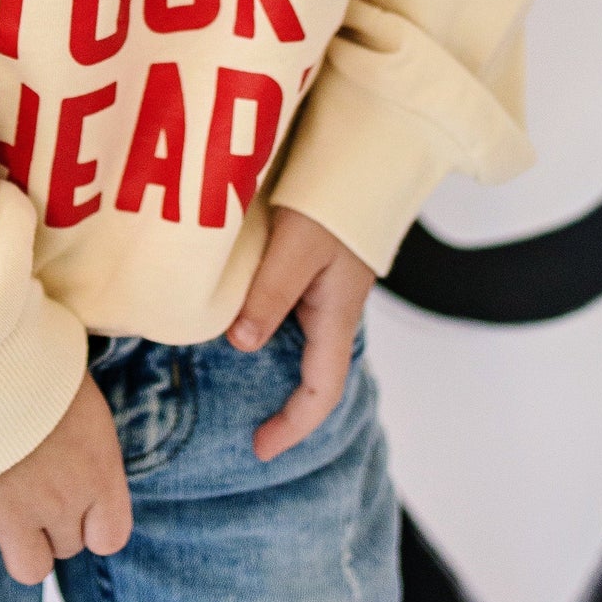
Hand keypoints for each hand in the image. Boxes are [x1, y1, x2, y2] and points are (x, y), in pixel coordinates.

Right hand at [0, 371, 131, 593]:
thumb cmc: (31, 355)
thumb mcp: (77, 390)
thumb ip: (84, 439)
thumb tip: (75, 450)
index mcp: (97, 470)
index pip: (110, 537)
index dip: (90, 523)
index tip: (71, 499)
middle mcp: (60, 501)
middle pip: (65, 548)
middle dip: (49, 523)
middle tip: (26, 482)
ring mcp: (9, 514)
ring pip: (29, 570)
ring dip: (17, 547)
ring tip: (0, 509)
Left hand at [227, 204, 375, 461]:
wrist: (367, 151)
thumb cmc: (334, 196)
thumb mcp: (297, 246)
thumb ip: (270, 294)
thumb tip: (240, 343)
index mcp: (336, 315)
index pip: (322, 392)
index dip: (294, 427)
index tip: (261, 449)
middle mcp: (333, 309)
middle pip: (314, 374)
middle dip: (286, 406)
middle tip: (245, 425)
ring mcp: (326, 288)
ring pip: (301, 342)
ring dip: (275, 367)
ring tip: (234, 383)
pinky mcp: (314, 265)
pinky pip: (292, 311)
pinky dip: (268, 327)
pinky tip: (239, 319)